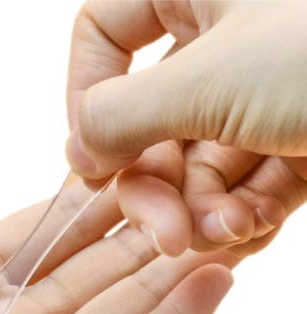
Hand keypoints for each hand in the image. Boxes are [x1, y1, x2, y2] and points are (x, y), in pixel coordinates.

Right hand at [65, 1, 306, 255]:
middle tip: (166, 234)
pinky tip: (251, 230)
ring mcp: (260, 93)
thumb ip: (122, 115)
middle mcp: (223, 40)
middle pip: (148, 124)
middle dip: (156, 189)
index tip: (95, 157)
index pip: (104, 32)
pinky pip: (245, 183)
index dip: (84, 97)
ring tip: (227, 232)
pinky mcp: (296, 137)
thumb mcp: (212, 79)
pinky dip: (242, 214)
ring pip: (195, 165)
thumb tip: (75, 151)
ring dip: (201, 212)